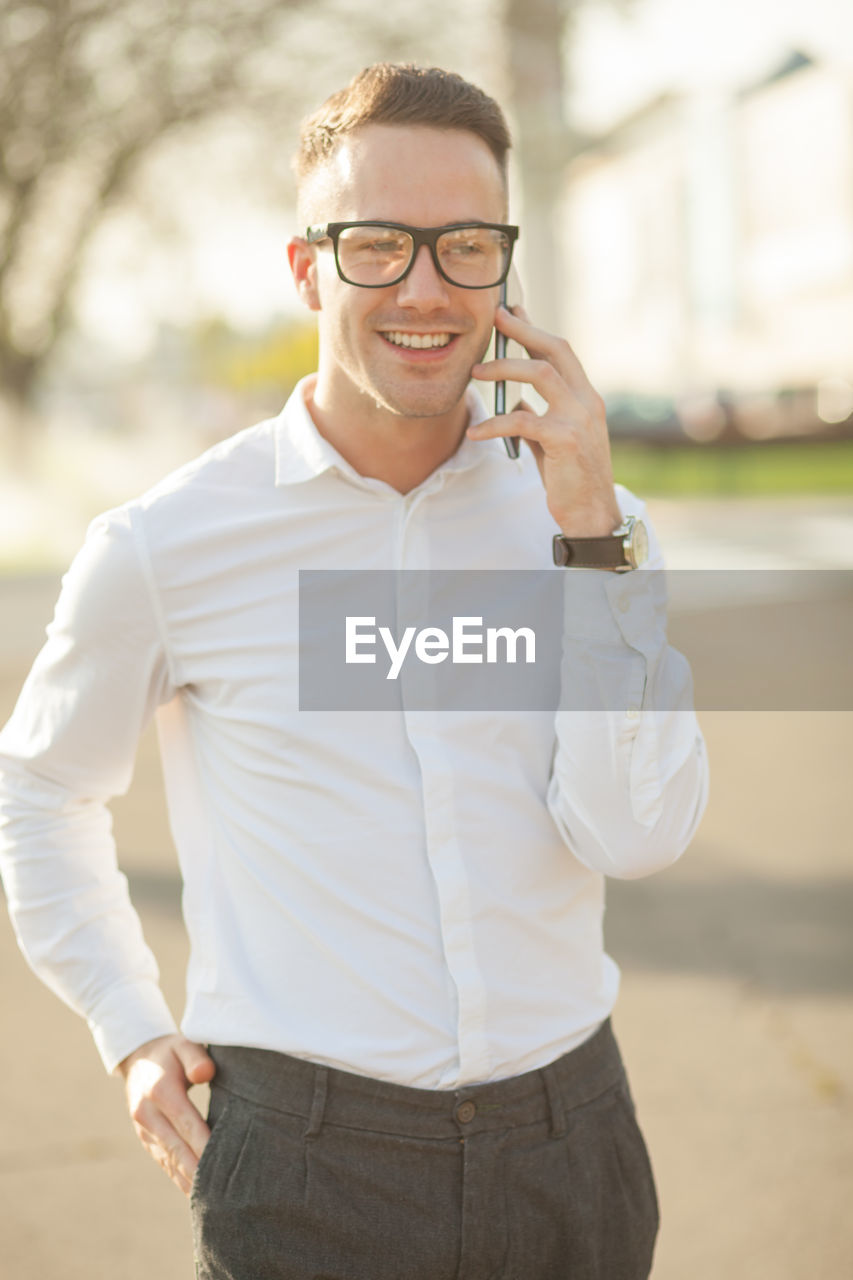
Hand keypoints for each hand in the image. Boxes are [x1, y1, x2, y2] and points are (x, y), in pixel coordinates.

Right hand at [118, 1033, 215, 1195]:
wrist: (138, 1057)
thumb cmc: (171, 1051)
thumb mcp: (184, 1044)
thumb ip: (196, 1057)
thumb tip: (205, 1074)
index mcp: (160, 1090)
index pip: (187, 1124)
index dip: (205, 1145)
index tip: (223, 1162)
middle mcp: (148, 1114)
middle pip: (177, 1149)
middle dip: (199, 1171)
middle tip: (222, 1192)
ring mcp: (144, 1129)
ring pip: (169, 1160)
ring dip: (189, 1180)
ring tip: (212, 1200)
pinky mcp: (145, 1138)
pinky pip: (163, 1161)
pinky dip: (178, 1177)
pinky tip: (195, 1193)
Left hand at [468, 305, 622, 535]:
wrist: (591, 515)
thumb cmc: (571, 480)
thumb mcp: (553, 443)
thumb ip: (537, 419)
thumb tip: (515, 403)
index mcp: (587, 398)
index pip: (562, 352)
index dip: (535, 329)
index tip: (511, 311)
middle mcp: (588, 401)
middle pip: (554, 350)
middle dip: (523, 330)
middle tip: (494, 318)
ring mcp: (579, 418)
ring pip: (540, 374)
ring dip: (504, 368)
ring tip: (476, 373)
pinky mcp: (565, 440)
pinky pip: (522, 420)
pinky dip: (494, 423)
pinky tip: (475, 432)